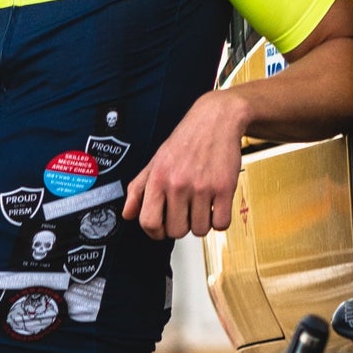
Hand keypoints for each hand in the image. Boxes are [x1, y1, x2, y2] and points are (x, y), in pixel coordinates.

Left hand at [123, 89, 249, 240]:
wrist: (216, 120)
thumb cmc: (186, 140)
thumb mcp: (155, 161)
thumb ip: (138, 189)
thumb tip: (128, 214)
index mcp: (158, 179)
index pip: (149, 222)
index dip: (155, 232)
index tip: (162, 229)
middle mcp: (178, 184)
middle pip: (176, 231)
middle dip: (181, 226)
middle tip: (185, 213)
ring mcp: (202, 187)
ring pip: (200, 230)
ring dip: (201, 223)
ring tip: (201, 206)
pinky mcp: (225, 188)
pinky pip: (221, 224)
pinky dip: (219, 220)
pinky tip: (215, 205)